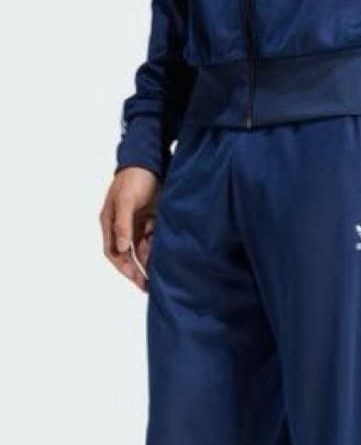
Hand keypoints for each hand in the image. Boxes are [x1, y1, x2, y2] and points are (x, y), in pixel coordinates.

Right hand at [99, 167, 159, 291]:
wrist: (151, 158)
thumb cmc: (134, 177)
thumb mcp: (127, 201)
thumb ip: (123, 225)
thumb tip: (121, 249)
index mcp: (110, 222)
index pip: (113, 252)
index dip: (124, 268)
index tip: (136, 280)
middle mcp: (121, 225)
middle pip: (127, 255)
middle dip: (137, 270)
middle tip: (148, 286)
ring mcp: (136, 222)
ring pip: (141, 249)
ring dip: (148, 261)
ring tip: (159, 275)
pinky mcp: (149, 219)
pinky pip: (152, 239)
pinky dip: (157, 248)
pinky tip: (166, 257)